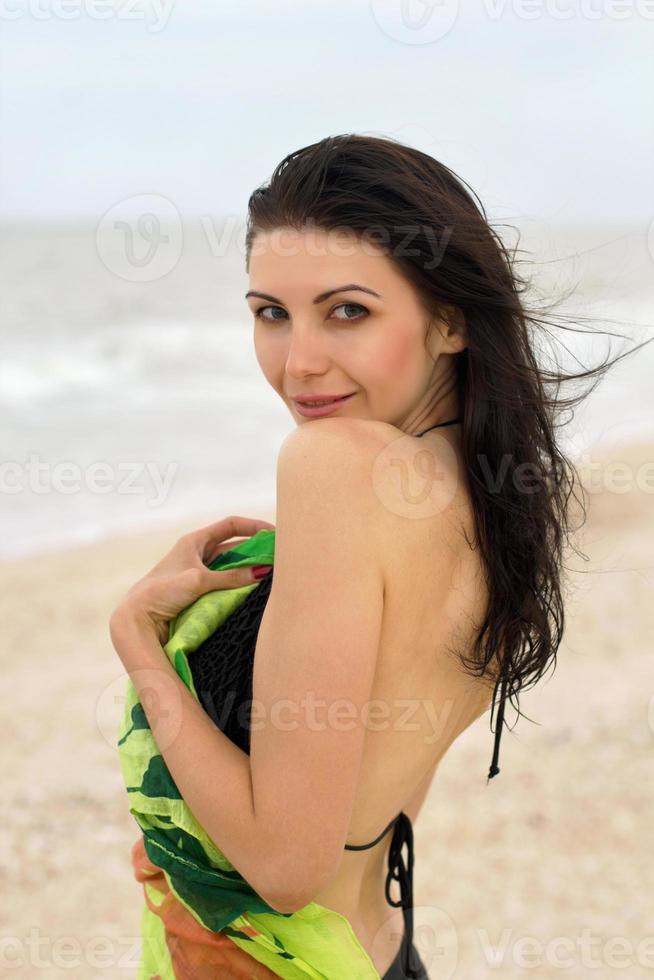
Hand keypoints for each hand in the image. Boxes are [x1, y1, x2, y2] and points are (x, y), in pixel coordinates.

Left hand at [109, 515, 274, 644]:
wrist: (138, 617)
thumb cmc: (162, 591)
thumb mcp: (199, 580)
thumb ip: (231, 577)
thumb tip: (263, 572)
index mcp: (195, 541)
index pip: (231, 525)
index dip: (254, 526)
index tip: (275, 533)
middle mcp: (198, 553)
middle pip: (234, 545)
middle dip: (256, 549)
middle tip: (279, 556)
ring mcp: (199, 572)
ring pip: (231, 566)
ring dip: (249, 569)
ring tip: (271, 573)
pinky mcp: (199, 590)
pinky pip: (225, 582)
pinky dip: (239, 583)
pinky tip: (253, 589)